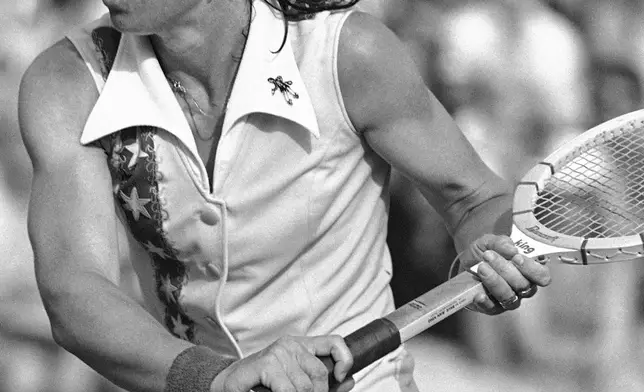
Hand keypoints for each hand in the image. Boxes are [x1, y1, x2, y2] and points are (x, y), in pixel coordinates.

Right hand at [210, 335, 354, 391]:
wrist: (226, 384)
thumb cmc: (259, 385)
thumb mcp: (294, 382)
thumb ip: (323, 383)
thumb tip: (349, 381)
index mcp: (301, 346)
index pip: (334, 342)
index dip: (345, 359)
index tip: (342, 377)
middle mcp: (291, 345)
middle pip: (320, 373)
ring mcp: (278, 352)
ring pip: (304, 387)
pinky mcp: (266, 364)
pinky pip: (288, 389)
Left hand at [459, 234, 551, 313]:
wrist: (462, 265)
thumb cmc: (482, 254)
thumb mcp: (489, 242)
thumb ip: (501, 242)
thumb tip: (512, 249)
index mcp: (528, 271)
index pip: (542, 276)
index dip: (532, 269)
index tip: (516, 257)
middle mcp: (522, 288)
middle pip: (524, 285)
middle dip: (505, 269)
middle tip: (488, 256)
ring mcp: (509, 299)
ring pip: (509, 296)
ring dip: (494, 281)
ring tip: (481, 267)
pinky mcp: (493, 308)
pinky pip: (493, 308)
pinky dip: (486, 301)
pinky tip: (479, 294)